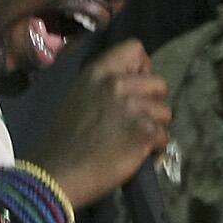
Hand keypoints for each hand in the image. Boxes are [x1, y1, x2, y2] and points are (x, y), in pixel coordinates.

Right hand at [28, 40, 171, 209]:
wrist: (57, 173)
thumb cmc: (62, 141)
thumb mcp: (77, 96)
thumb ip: (102, 85)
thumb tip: (128, 85)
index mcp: (98, 72)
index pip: (135, 49)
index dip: (143, 68)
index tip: (136, 87)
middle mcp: (118, 84)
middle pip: (159, 82)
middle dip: (153, 103)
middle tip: (137, 120)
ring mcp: (133, 108)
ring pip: (165, 111)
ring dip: (156, 127)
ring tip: (136, 140)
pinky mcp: (144, 132)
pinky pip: (164, 136)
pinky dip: (155, 148)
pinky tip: (138, 154)